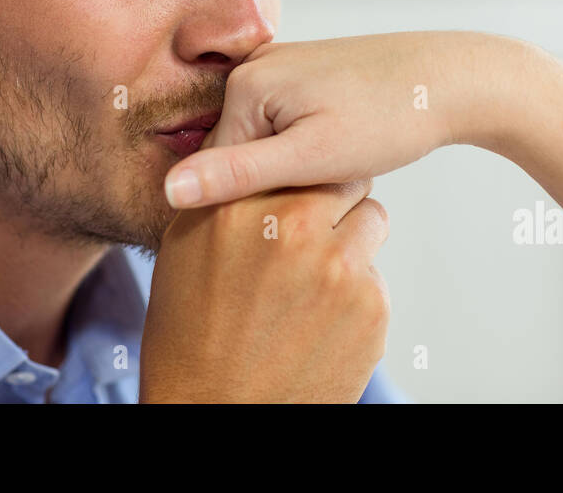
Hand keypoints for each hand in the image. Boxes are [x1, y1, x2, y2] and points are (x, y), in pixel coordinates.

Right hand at [139, 179, 389, 402]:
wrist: (217, 412)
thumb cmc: (191, 331)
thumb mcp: (185, 247)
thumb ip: (220, 193)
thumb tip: (238, 151)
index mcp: (240, 204)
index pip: (292, 154)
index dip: (295, 172)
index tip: (293, 187)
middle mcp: (292, 226)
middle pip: (342, 178)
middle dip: (332, 201)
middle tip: (311, 234)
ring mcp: (338, 267)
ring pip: (372, 219)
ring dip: (353, 239)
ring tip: (317, 278)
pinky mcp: (371, 306)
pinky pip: (377, 273)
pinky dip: (357, 290)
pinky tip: (321, 319)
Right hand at [163, 31, 517, 207]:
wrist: (452, 79)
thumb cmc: (389, 118)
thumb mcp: (313, 158)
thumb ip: (239, 174)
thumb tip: (170, 191)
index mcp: (245, 84)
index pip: (215, 167)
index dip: (250, 204)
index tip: (292, 217)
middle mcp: (256, 68)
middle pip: (240, 154)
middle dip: (274, 185)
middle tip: (327, 190)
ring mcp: (282, 69)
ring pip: (267, 146)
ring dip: (294, 172)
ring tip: (341, 169)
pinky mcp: (307, 78)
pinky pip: (288, 130)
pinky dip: (309, 153)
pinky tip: (345, 156)